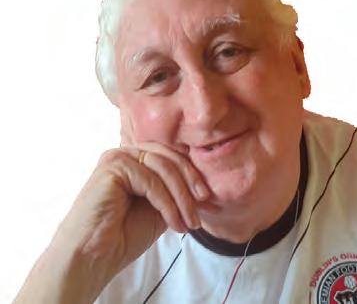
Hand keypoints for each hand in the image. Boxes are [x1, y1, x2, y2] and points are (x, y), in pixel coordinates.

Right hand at [14, 143, 209, 303]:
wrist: (93, 258)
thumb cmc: (123, 236)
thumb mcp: (160, 208)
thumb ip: (175, 191)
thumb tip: (204, 187)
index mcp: (137, 159)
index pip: (172, 157)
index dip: (192, 175)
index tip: (208, 199)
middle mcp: (126, 153)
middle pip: (170, 158)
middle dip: (191, 182)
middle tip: (205, 204)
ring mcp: (118, 156)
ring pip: (163, 168)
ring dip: (182, 197)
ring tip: (190, 221)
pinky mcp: (112, 166)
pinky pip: (151, 180)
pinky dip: (167, 203)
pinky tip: (174, 222)